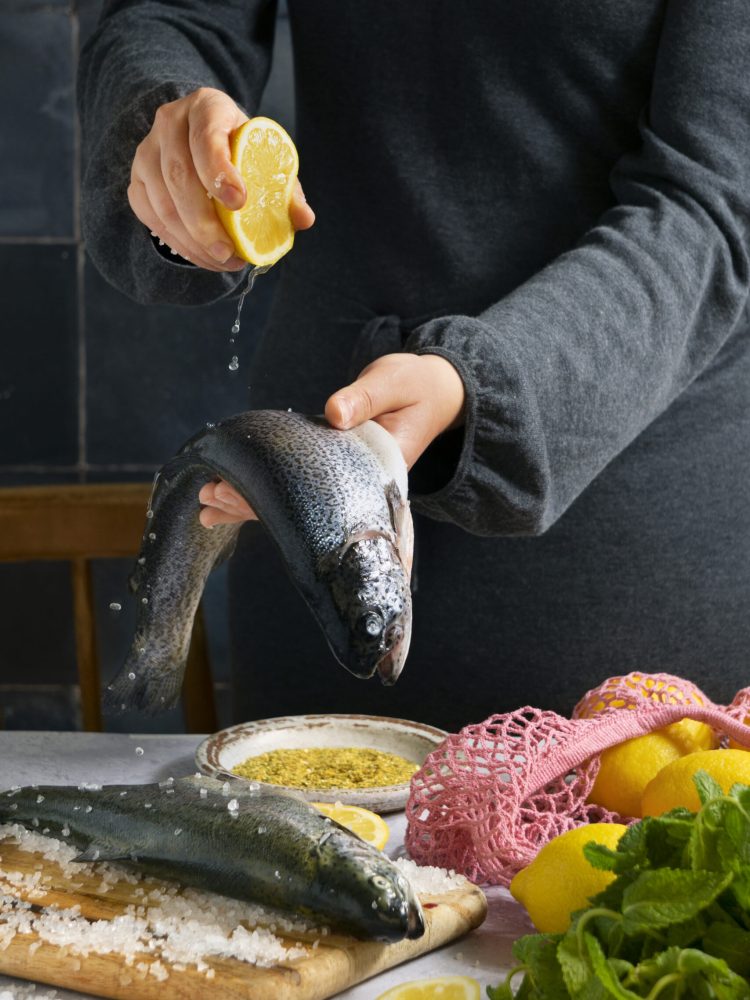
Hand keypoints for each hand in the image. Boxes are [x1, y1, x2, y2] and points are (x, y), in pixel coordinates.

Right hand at [128, 87, 314, 270]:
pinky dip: (176, 241)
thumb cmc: (243, 150)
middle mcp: (170, 122)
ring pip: (161, 201)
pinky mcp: (137, 179)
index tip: (238, 203)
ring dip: (191, 240)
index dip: (218, 170)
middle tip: (228, 252)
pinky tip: (202, 256)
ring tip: (221, 260)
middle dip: (204, 221)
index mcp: (207, 106)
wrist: (204, 137)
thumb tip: (304, 219)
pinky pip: (149, 215)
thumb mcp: (268, 160)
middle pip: (178, 175)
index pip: (206, 136)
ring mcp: (148, 150)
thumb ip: (286, 188)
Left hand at [198, 353, 464, 527]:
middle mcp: (356, 482)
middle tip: (208, 502)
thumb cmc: (418, 386)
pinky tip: (234, 491)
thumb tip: (334, 413)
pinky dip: (265, 486)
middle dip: (251, 504)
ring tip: (207, 506)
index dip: (273, 499)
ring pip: (293, 498)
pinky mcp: (335, 464)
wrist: (438, 392)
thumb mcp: (395, 383)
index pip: (316, 495)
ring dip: (251, 500)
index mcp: (375, 469)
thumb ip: (366, 397)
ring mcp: (344, 477)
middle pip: (299, 505)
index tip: (236, 496)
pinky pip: (296, 482)